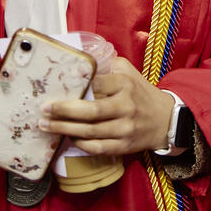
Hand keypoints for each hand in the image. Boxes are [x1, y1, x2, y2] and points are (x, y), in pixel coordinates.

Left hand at [39, 58, 174, 155]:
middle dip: (63, 111)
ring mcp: (125, 129)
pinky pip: (97, 147)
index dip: (75, 88)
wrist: (166, 119)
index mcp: (125, 84)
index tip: (55, 89)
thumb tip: (80, 63)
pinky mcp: (123, 146)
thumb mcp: (128, 72)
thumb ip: (107, 66)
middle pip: (90, 112)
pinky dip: (80, 144)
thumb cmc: (140, 93)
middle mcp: (125, 106)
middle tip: (44, 110)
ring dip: (65, 130)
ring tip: (46, 126)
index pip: (95, 85)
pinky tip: (67, 139)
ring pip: (90, 132)